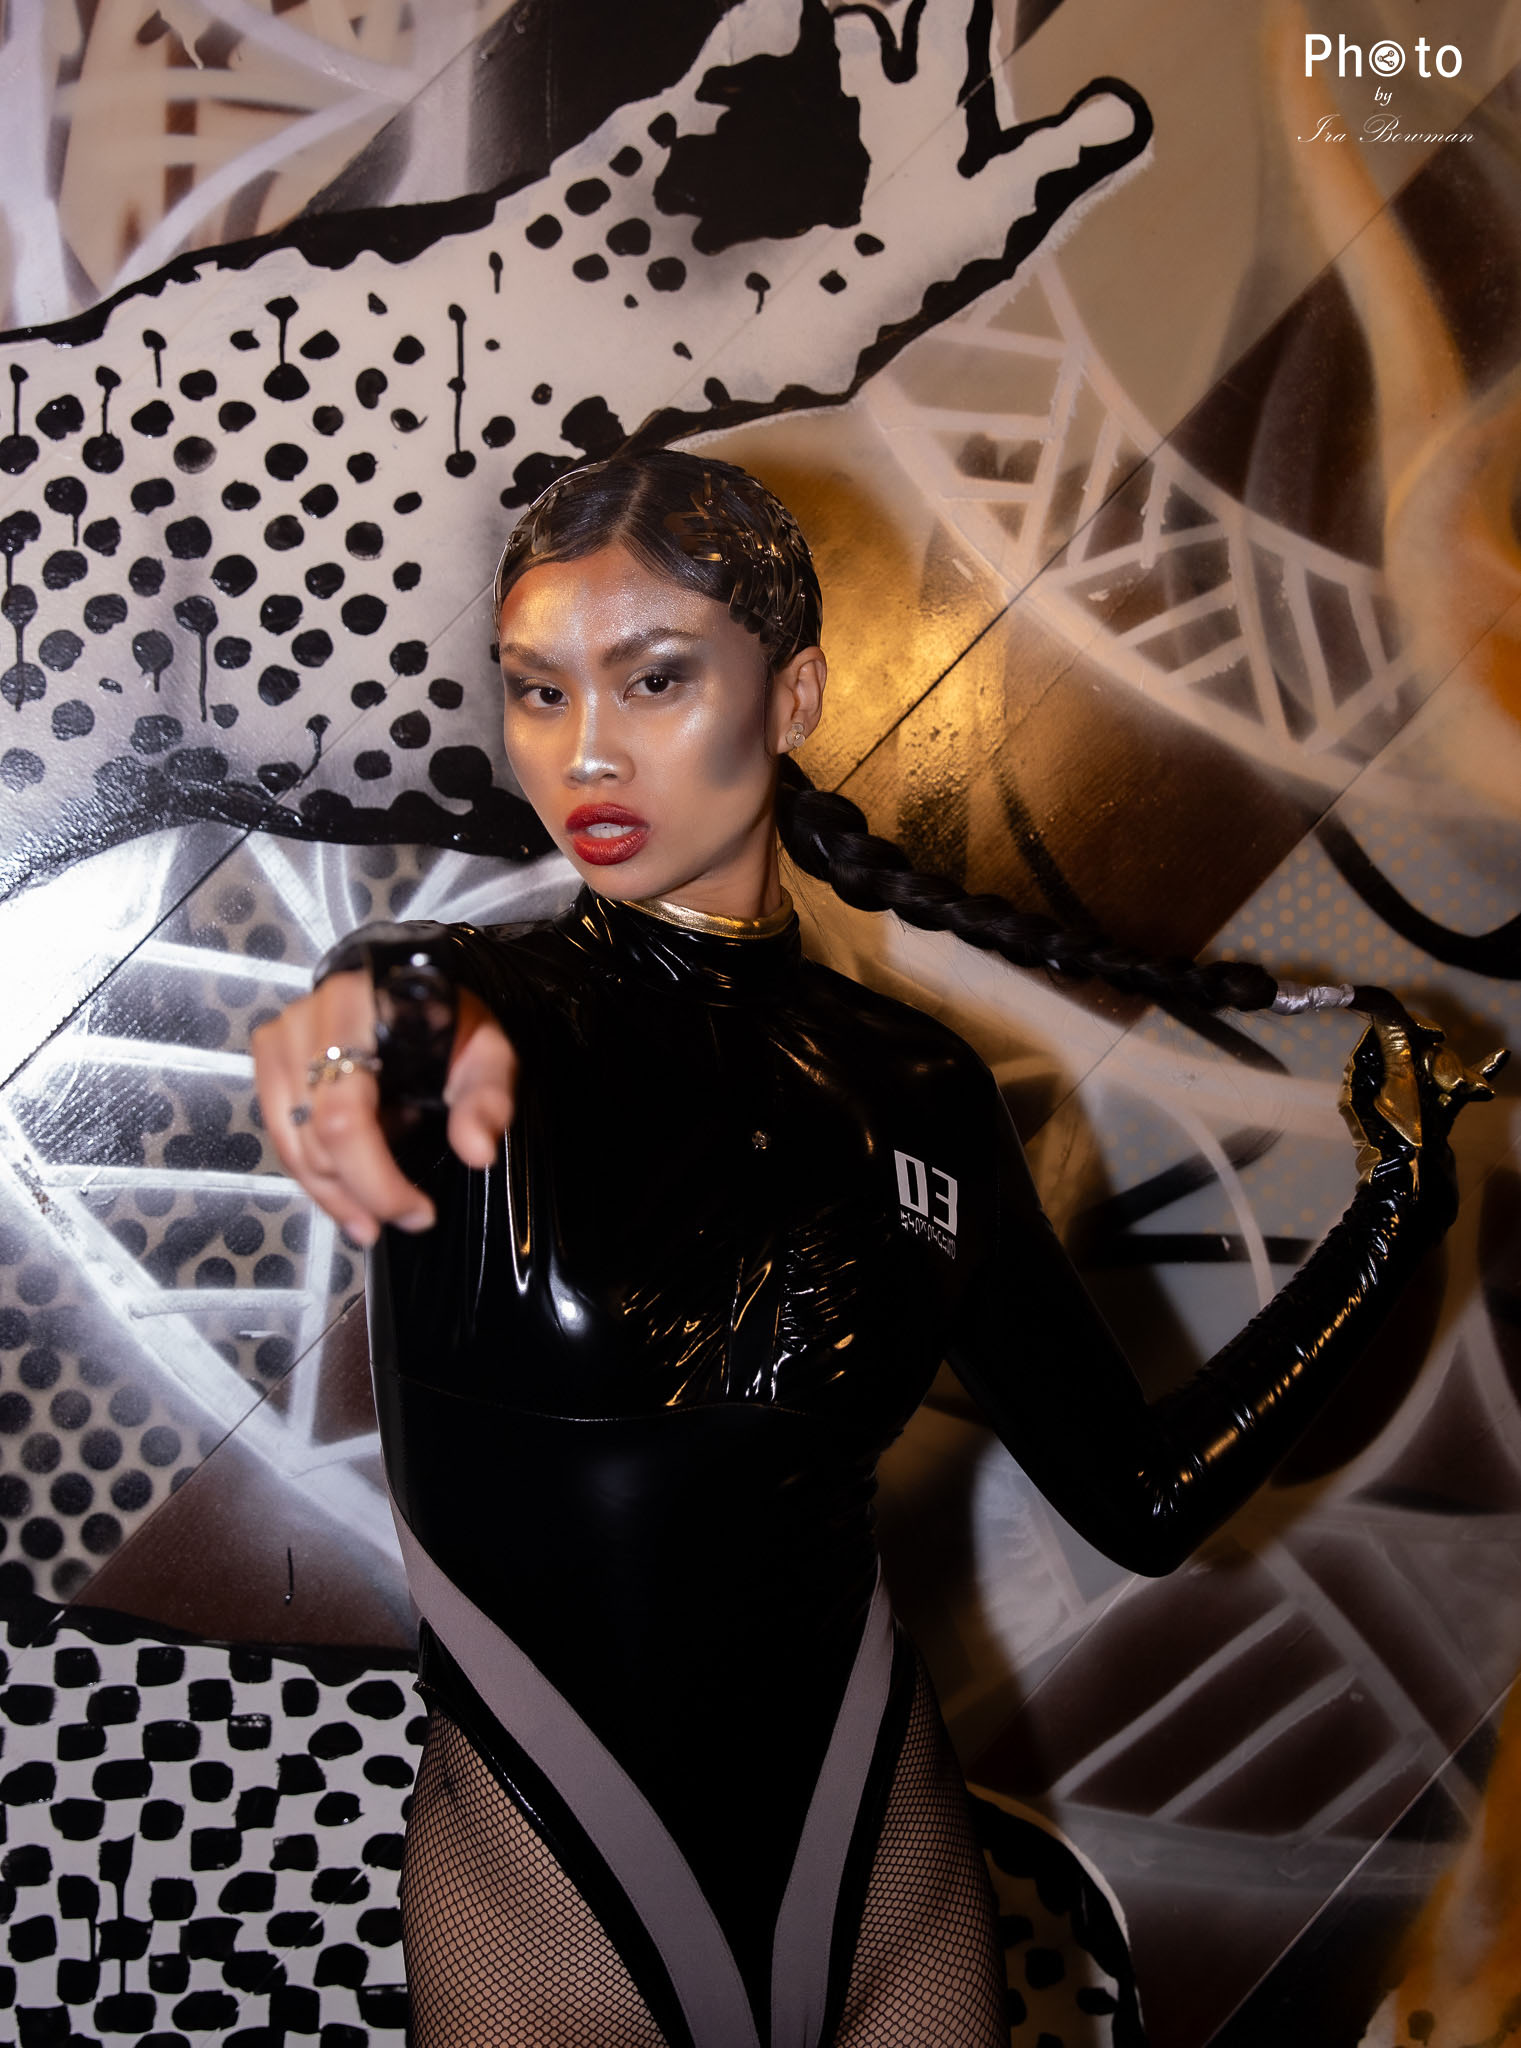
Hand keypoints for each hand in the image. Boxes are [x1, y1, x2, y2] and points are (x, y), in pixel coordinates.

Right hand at [251, 972, 516, 1245]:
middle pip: (315, 1138)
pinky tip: (350, 1193)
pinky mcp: (269, 1058)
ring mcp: (280, 1039)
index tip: (417, 1212)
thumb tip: (478, 1152)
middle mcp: (307, 1023)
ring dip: (333, 1195)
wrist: (406, 985)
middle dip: (359, 1195)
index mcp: (361, 1013)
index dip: (375, 1179)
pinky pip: (282, 1134)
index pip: (346, 1116)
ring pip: (292, 1144)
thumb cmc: (449, 1020)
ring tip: (374, 1220)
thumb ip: (488, 1098)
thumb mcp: (487, 1051)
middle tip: (404, 1220)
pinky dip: (315, 1173)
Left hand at [1339, 987, 1507, 1213]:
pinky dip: (1472, 1078)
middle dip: (1437, 1058)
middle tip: (1447, 1078)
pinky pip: (1452, 1090)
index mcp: (1362, 1079)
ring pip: (1437, 1070)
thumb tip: (1393, 1015)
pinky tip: (1500, 1056)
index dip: (1408, 1026)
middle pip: (1414, 1050)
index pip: (1381, 1034)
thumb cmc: (1400, 1140)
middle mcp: (1382, 1088)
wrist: (1414, 1198)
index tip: (1431, 1034)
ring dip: (1457, 1074)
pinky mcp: (1433, 1119)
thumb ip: (1398, 1048)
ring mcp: (1409, 1104)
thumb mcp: (1397, 1087)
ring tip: (1466, 1090)